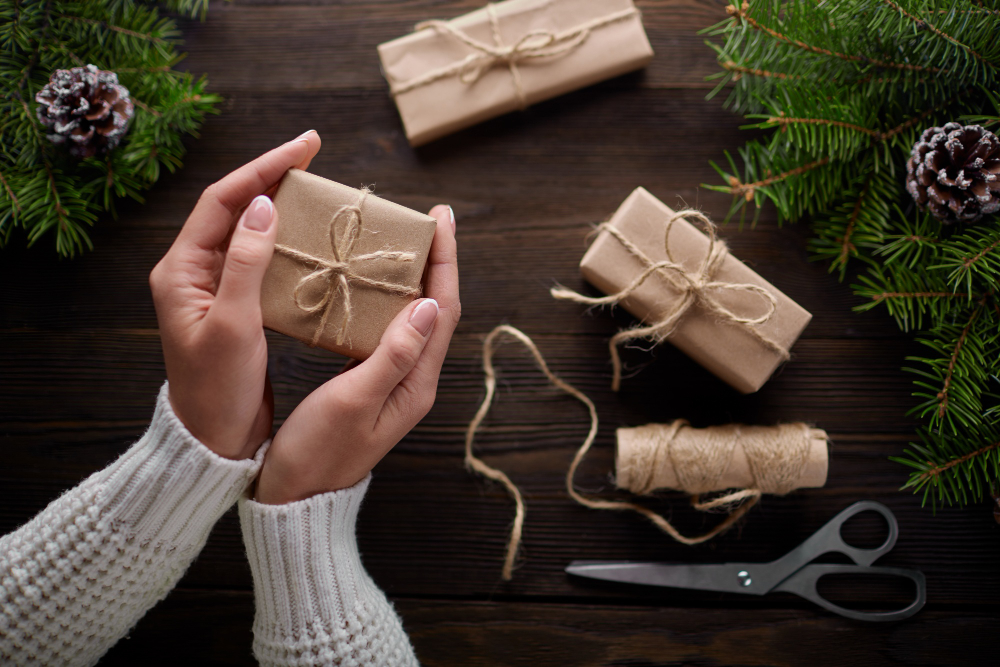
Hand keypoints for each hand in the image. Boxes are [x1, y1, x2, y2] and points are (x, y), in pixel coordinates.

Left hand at [150, 130, 321, 459]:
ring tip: (319, 190)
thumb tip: (265, 205)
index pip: (223, 200)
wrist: (213, 439)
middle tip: (315, 156)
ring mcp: (214, 287)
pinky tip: (313, 240)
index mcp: (181, 269)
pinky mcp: (235, 305)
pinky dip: (288, 243)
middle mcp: (194, 271)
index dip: (264, 168)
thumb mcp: (232, 324)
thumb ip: (245, 263)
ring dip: (283, 207)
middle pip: (235, 207)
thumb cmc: (216, 389)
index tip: (306, 147)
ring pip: (250, 231)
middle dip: (274, 176)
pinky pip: (261, 260)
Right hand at [254, 205, 460, 502]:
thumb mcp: (354, 401)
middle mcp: (414, 379)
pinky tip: (369, 284)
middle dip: (435, 261)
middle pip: (435, 307)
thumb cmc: (319, 453)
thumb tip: (427, 304)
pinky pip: (389, 330)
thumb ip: (393, 354)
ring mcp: (395, 381)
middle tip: (425, 219)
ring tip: (400, 240)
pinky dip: (386, 299)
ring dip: (413, 277)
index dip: (444, 261)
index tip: (441, 219)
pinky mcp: (373, 383)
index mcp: (416, 382)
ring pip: (413, 316)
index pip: (442, 309)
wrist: (297, 498)